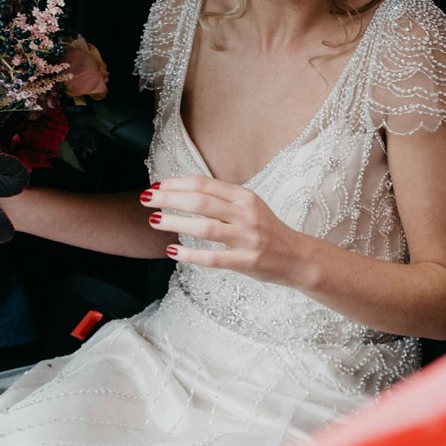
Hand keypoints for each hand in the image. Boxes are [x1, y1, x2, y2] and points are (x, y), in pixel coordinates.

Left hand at [142, 176, 310, 286]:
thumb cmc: (267, 232)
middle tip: (147, 199)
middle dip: (169, 198)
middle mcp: (246, 214)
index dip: (177, 183)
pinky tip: (172, 250)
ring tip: (155, 221)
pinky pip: (213, 257)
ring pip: (204, 227)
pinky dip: (190, 254)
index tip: (157, 185)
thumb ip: (223, 200)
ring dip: (175, 222)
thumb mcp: (249, 208)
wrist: (297, 258)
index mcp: (244, 197)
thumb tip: (185, 191)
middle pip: (200, 201)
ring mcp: (246, 238)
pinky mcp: (246, 261)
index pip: (205, 184)